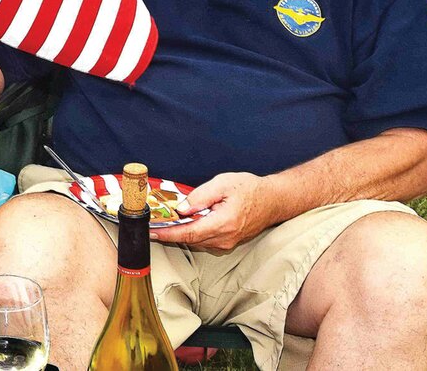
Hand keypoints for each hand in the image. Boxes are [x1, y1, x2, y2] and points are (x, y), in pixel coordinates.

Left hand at [149, 172, 279, 250]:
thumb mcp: (223, 184)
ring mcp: (227, 242)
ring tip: (164, 223)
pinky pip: (204, 240)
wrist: (273, 200)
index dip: (169, 234)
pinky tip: (183, 223)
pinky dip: (191, 233)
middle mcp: (224, 237)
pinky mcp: (227, 241)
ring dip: (180, 233)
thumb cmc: (250, 189)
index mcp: (223, 223)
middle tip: (152, 225)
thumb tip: (181, 209)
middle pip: (190, 239)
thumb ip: (200, 196)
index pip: (189, 233)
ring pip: (196, 241)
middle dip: (169, 233)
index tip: (152, 232)